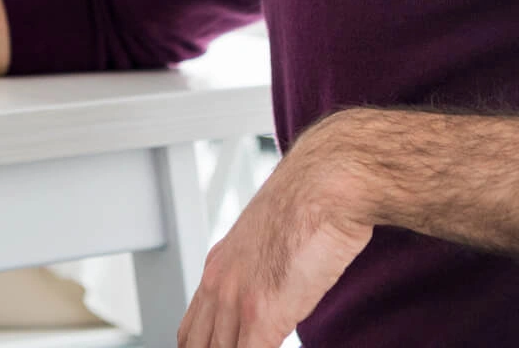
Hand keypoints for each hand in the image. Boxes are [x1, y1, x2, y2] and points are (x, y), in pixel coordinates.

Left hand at [180, 123, 374, 347]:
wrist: (326, 186)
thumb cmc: (310, 203)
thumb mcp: (270, 239)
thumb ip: (262, 270)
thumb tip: (276, 291)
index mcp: (219, 266)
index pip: (192, 327)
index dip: (203, 347)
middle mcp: (219, 283)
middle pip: (196, 345)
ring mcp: (237, 300)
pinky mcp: (261, 314)